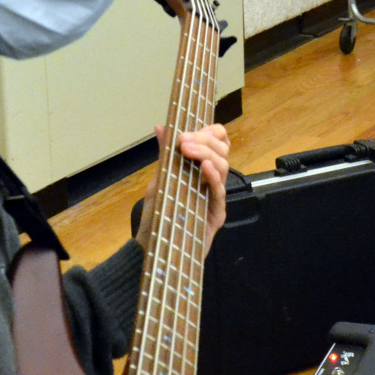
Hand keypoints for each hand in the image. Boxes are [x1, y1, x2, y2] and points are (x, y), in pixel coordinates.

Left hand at [138, 123, 230, 258]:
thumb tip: (161, 127)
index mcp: (202, 170)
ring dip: (207, 153)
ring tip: (188, 148)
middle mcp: (212, 182)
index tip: (191, 129)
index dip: (211, 132)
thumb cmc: (158, 214)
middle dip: (205, 140)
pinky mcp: (215, 215)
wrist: (152, 246)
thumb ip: (165, 155)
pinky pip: (219, 192)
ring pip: (223, 168)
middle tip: (184, 139)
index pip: (218, 144)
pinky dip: (213, 176)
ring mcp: (215, 198)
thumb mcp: (160, 180)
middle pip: (222, 152)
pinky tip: (205, 167)